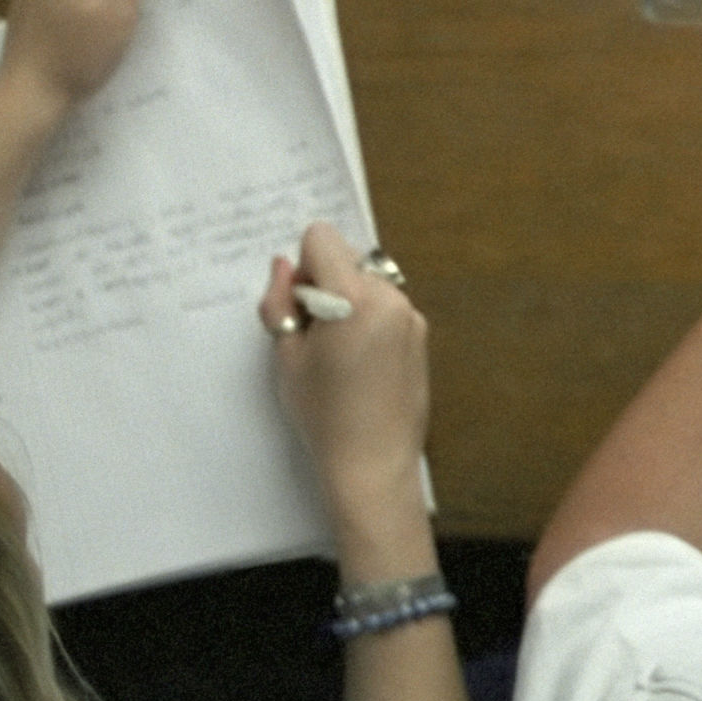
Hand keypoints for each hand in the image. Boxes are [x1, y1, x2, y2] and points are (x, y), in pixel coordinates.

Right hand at [260, 222, 430, 518]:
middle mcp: (390, 298)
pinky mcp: (421, 334)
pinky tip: (360, 365)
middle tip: (314, 336)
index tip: (300, 306)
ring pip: (368, 283)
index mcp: (355, 298)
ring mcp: (411, 316)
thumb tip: (284, 267)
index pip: (323, 239)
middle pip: (348, 260)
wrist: (372, 462)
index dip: (303, 267)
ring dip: (349, 303)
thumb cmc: (324, 414)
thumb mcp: (287, 358)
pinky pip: (387, 308)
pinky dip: (370, 321)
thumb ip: (280, 303)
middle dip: (326, 285)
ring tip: (336, 355)